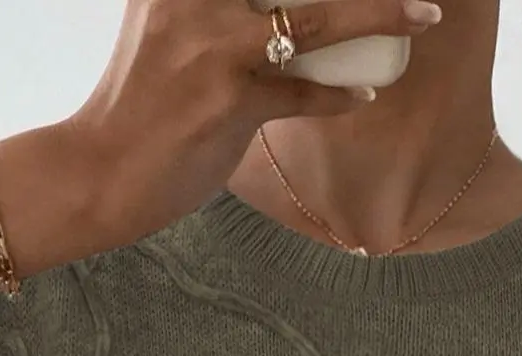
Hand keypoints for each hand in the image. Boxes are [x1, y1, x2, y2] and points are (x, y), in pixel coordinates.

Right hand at [70, 0, 440, 247]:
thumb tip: (280, 7)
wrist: (97, 173)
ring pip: (315, 17)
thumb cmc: (137, 104)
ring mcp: (211, 48)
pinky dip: (337, 94)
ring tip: (423, 15)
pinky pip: (302, 93)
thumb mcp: (163, 26)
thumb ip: (210, 7)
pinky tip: (361, 94)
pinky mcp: (228, 103)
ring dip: (381, 14)